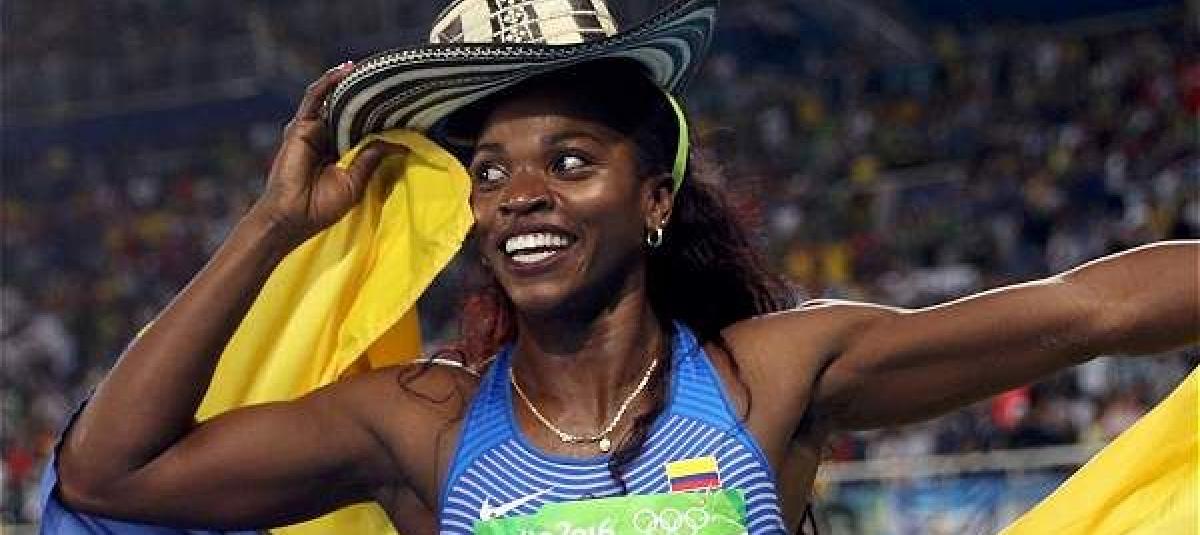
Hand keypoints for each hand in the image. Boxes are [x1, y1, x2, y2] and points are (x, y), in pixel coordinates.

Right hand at [254, 62, 405, 245]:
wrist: (292, 216)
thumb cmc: (320, 206)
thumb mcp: (355, 181)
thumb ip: (372, 158)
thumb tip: (399, 143)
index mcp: (340, 152)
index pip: (362, 125)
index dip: (378, 113)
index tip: (400, 101)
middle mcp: (327, 138)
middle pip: (348, 108)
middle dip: (365, 93)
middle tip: (388, 77)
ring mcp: (313, 131)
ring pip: (333, 99)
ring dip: (349, 82)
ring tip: (369, 66)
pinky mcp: (300, 127)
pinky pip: (315, 98)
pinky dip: (329, 82)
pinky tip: (345, 70)